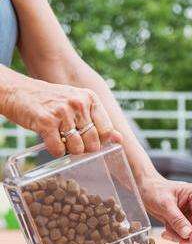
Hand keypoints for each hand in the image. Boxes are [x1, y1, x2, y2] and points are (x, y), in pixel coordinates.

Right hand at [2, 77, 121, 156]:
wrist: (19, 92)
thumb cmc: (52, 102)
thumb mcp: (78, 105)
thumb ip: (98, 121)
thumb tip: (120, 139)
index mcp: (90, 98)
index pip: (106, 130)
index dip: (99, 141)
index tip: (89, 140)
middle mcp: (79, 103)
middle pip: (93, 141)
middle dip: (84, 148)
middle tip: (73, 142)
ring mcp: (63, 111)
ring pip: (77, 147)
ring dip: (69, 150)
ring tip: (61, 140)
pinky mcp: (46, 121)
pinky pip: (59, 149)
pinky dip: (56, 151)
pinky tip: (51, 142)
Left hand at [139, 176, 191, 243]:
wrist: (146, 191)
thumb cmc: (155, 190)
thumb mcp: (164, 203)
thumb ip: (176, 219)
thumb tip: (187, 234)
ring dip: (184, 239)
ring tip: (167, 234)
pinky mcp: (188, 222)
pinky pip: (188, 236)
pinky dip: (178, 238)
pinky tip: (167, 233)